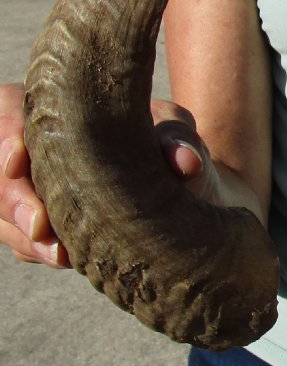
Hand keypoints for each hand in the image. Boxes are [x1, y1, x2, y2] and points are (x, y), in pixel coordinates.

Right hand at [0, 82, 209, 266]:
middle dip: (13, 200)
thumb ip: (176, 141)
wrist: (189, 191)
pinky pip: (24, 242)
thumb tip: (186, 162)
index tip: (18, 163)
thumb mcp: (177, 135)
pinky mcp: (40, 229)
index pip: (9, 107)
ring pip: (5, 214)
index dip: (6, 135)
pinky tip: (66, 258)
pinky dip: (41, 251)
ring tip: (61, 254)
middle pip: (0, 172)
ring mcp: (31, 190)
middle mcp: (35, 147)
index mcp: (58, 108)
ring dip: (26, 237)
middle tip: (41, 228)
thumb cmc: (172, 149)